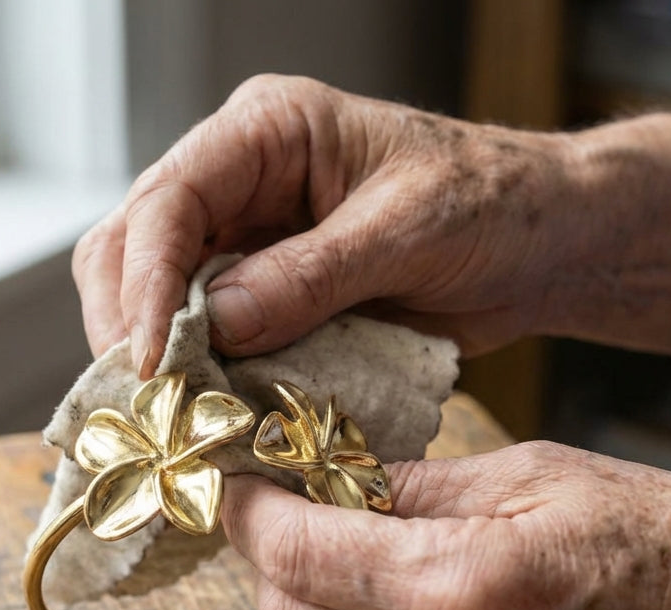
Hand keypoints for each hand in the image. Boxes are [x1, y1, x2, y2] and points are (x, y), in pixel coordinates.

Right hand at [74, 74, 670, 377]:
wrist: (539, 245)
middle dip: (130, 325)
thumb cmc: (492, 206)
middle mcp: (239, 181)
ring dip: (155, 358)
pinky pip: (204, 337)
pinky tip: (207, 412)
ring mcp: (245, 240)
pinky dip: (199, 377)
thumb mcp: (410, 230)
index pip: (169, 199)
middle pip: (131, 246)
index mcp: (268, 132)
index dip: (147, 283)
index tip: (151, 360)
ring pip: (153, 296)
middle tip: (147, 401)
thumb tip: (215, 323)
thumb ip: (313, 274)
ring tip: (170, 415)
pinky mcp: (262, 295)